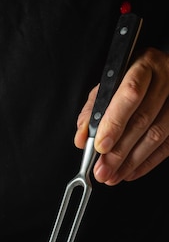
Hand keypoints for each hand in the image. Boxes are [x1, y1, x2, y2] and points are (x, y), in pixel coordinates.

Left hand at [74, 47, 168, 184]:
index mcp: (144, 66)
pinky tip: (130, 172)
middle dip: (119, 151)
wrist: (159, 77)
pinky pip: (168, 145)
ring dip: (131, 161)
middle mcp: (166, 79)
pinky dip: (147, 163)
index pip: (130, 94)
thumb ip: (92, 113)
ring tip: (113, 176)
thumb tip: (82, 139)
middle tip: (102, 170)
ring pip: (157, 135)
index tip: (100, 146)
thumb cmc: (130, 83)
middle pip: (143, 119)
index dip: (114, 123)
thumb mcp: (107, 89)